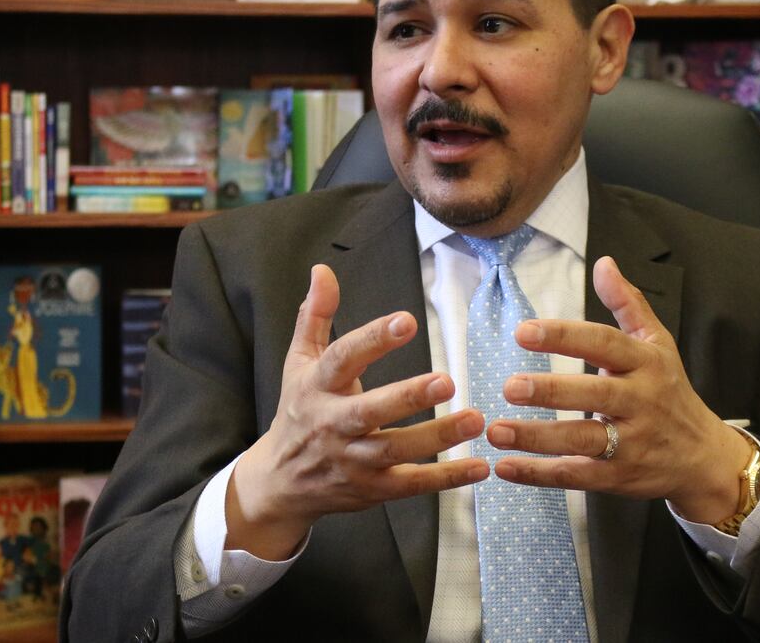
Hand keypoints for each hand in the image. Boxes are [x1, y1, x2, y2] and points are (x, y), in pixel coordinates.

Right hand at [227, 265, 488, 558]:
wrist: (280, 483)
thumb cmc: (299, 411)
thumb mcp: (298, 362)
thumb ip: (315, 316)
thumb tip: (322, 270)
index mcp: (316, 386)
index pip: (343, 359)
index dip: (373, 339)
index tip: (407, 320)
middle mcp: (333, 424)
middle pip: (370, 411)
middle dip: (408, 396)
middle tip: (448, 380)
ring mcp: (353, 460)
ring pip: (396, 450)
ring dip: (437, 437)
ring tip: (475, 419)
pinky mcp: (372, 489)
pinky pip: (411, 485)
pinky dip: (446, 478)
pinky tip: (479, 467)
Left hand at [487, 257, 749, 524]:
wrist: (704, 457)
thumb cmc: (670, 392)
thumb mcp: (658, 344)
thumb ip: (628, 304)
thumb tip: (603, 263)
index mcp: (646, 363)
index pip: (604, 344)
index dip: (565, 337)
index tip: (523, 331)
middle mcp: (641, 402)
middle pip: (595, 395)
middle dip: (551, 391)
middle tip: (509, 386)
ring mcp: (632, 443)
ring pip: (583, 440)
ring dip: (537, 437)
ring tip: (496, 431)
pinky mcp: (620, 478)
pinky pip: (577, 475)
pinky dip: (539, 474)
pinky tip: (504, 467)